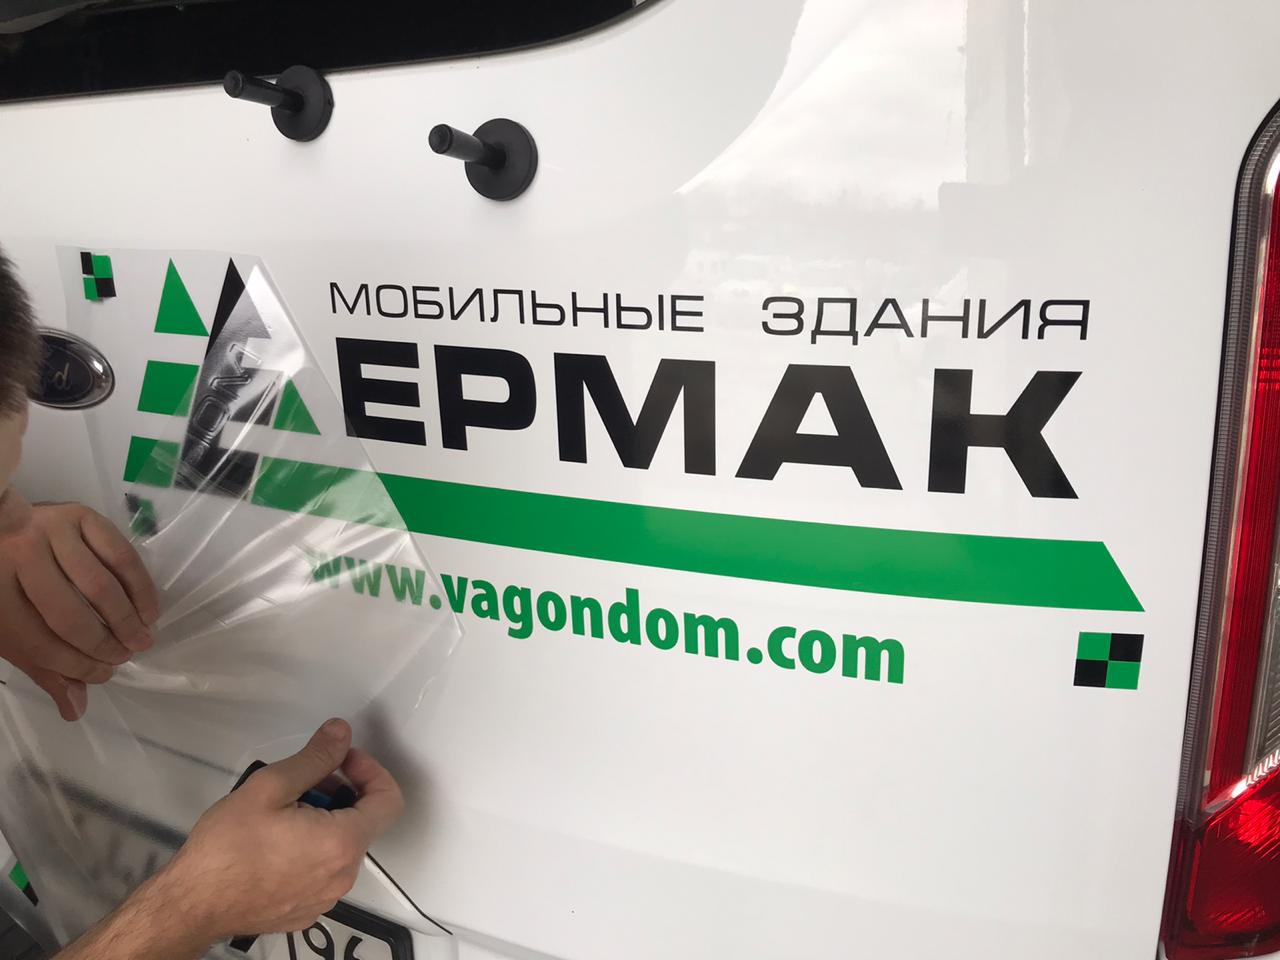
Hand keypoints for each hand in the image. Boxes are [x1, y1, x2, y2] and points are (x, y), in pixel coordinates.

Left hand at [0, 498, 158, 720]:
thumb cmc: (7, 586)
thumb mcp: (13, 630)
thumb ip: (45, 668)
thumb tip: (76, 710)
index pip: (38, 644)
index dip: (75, 668)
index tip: (102, 676)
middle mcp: (17, 561)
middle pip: (68, 616)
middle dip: (104, 645)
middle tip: (126, 656)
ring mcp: (49, 533)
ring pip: (99, 586)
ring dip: (127, 619)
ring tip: (142, 638)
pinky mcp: (80, 514)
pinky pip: (120, 555)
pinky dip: (140, 586)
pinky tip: (148, 609)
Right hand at [158, 719, 403, 940]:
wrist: (191, 906)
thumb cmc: (226, 849)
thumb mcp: (270, 787)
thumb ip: (315, 758)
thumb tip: (341, 734)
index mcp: (342, 843)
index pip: (389, 799)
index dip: (370, 771)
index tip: (342, 761)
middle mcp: (343, 876)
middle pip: (363, 822)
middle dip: (340, 794)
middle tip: (302, 783)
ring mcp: (325, 898)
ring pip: (342, 847)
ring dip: (325, 822)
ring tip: (283, 813)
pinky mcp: (306, 911)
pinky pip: (323, 872)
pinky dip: (311, 850)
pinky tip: (276, 844)